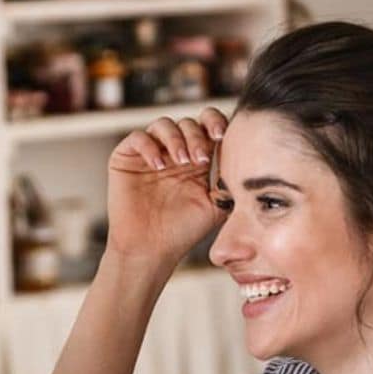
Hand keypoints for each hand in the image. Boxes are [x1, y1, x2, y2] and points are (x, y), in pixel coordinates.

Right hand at [106, 107, 227, 268]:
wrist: (150, 250)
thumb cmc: (181, 232)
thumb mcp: (216, 204)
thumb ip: (229, 180)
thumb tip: (247, 159)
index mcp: (195, 159)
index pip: (207, 126)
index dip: (215, 122)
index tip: (221, 136)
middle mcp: (172, 153)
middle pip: (188, 122)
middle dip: (197, 136)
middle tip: (200, 159)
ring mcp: (149, 155)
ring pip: (163, 125)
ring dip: (176, 139)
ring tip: (181, 162)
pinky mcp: (125, 159)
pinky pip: (137, 137)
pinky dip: (149, 146)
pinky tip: (158, 165)